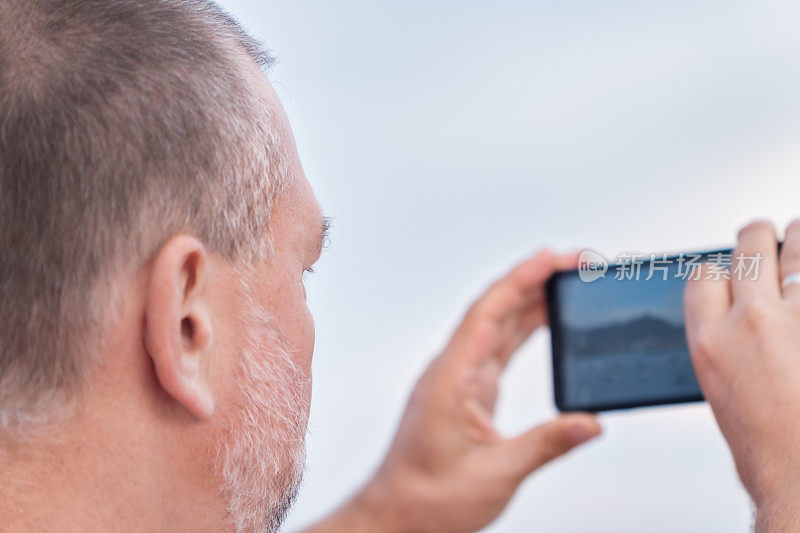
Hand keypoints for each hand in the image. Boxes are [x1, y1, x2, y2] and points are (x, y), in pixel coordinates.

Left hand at [306, 250, 600, 532]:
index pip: (486, 314)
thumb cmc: (429, 499)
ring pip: (498, 326)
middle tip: (576, 263)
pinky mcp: (469, 391)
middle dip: (535, 281)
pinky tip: (545, 320)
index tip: (551, 257)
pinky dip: (524, 329)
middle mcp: (452, 371)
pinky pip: (499, 347)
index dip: (519, 280)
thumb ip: (544, 445)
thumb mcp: (494, 476)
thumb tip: (589, 422)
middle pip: (495, 311)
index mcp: (450, 380)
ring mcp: (460, 379)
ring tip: (569, 282)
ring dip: (532, 301)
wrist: (398, 514)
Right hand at [685, 220, 799, 531]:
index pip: (704, 273)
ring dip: (798, 240)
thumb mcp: (720, 389)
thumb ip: (724, 343)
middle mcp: (751, 320)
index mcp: (709, 339)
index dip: (719, 269)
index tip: (728, 273)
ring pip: (797, 247)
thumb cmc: (768, 450)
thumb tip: (735, 320)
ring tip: (799, 238)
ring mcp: (798, 318)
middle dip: (759, 238)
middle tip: (767, 239)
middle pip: (750, 246)